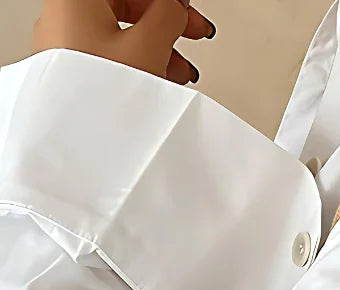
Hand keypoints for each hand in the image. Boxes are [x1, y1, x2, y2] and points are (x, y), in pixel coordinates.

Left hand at [32, 0, 214, 84]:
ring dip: (156, 44)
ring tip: (180, 68)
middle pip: (124, 4)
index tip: (187, 8)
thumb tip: (175, 5)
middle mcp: (65, 16)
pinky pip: (108, 55)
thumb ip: (167, 16)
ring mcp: (64, 45)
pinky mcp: (70, 71)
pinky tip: (158, 79)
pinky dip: (136, 61)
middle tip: (192, 29)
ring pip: (119, 31)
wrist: (75, 143)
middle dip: (164, 20)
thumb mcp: (148, 47)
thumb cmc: (98, 96)